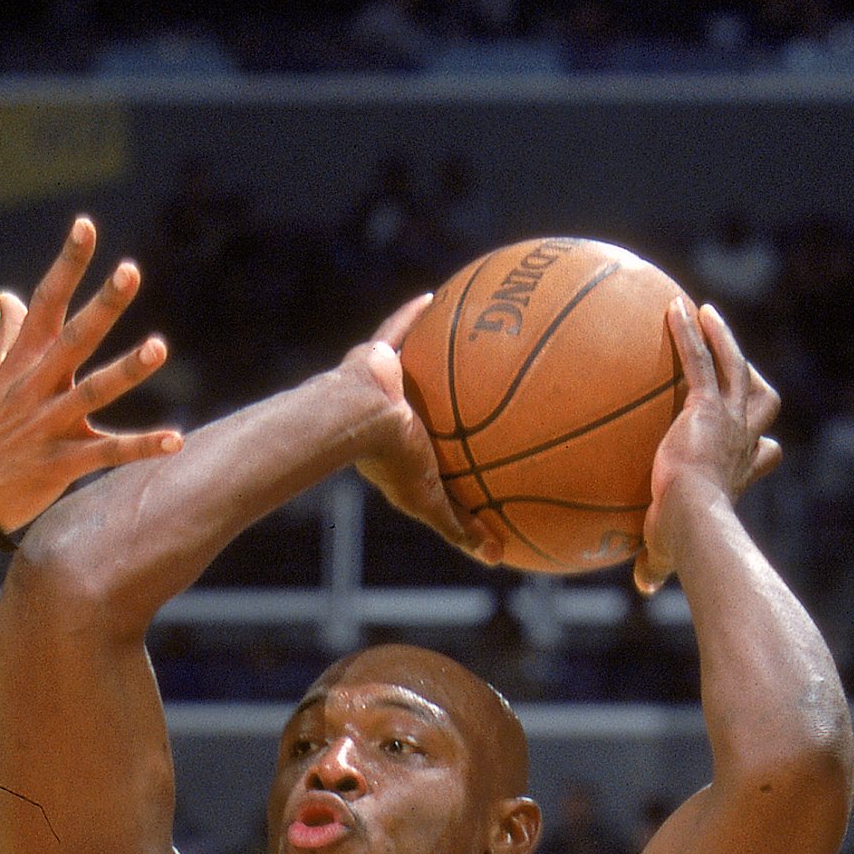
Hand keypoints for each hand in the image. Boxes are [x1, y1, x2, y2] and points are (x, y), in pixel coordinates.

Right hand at [0, 217, 180, 534]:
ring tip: (159, 346)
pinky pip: (107, 454)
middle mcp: (35, 386)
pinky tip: (176, 439)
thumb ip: (3, 336)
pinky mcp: (60, 463)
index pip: (44, 300)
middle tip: (130, 271)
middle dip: (102, 305)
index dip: (67, 264)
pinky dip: (142, 448)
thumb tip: (10, 296)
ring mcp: (47, 424)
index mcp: (19, 360)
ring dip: (127, 370)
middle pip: (73, 338)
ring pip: (93, 392)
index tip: (87, 226)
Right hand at [339, 295, 486, 556]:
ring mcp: (382, 383)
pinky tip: (441, 295)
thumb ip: (460, 526)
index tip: (468, 450)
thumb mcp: (431, 500)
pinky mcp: (376, 354)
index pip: (428, 452)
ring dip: (432, 352)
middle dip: (440, 399)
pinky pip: (399, 326)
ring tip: (463, 336)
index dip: (444, 452)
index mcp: (402, 449)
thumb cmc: (390, 461)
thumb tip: (497, 558)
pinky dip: (416, 313)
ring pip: (413, 364)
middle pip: (424, 404)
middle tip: (468, 393)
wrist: (355, 419)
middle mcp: (392, 414)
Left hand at [634, 298, 782, 593]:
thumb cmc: (683, 543)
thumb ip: (656, 564)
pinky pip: (698, 361)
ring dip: (724, 339)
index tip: (759, 441)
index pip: (763, 455)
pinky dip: (689, 334)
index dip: (763, 445)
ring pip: (736, 367)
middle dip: (754, 382)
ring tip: (705, 313)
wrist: (692, 520)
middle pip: (763, 402)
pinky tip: (674, 307)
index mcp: (738, 474)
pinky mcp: (706, 407)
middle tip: (736, 365)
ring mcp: (728, 420)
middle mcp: (742, 442)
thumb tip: (642, 589)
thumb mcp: (668, 552)